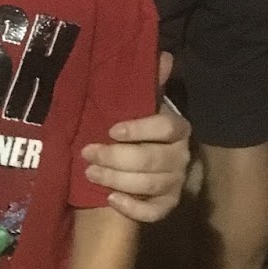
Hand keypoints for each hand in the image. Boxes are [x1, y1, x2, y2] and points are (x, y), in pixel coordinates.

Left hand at [81, 52, 191, 222]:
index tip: (112, 130)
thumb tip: (164, 55)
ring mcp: (175, 182)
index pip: (167, 127)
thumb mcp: (139, 105)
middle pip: (153, 159)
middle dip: (116, 157)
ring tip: (90, 173)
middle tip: (87, 153)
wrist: (133, 163)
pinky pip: (155, 212)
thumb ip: (150, 83)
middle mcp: (180, 156)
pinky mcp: (166, 205)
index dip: (140, 129)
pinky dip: (134, 209)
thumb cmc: (133, 130)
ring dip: (117, 179)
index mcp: (176, 128)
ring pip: (150, 185)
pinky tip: (111, 199)